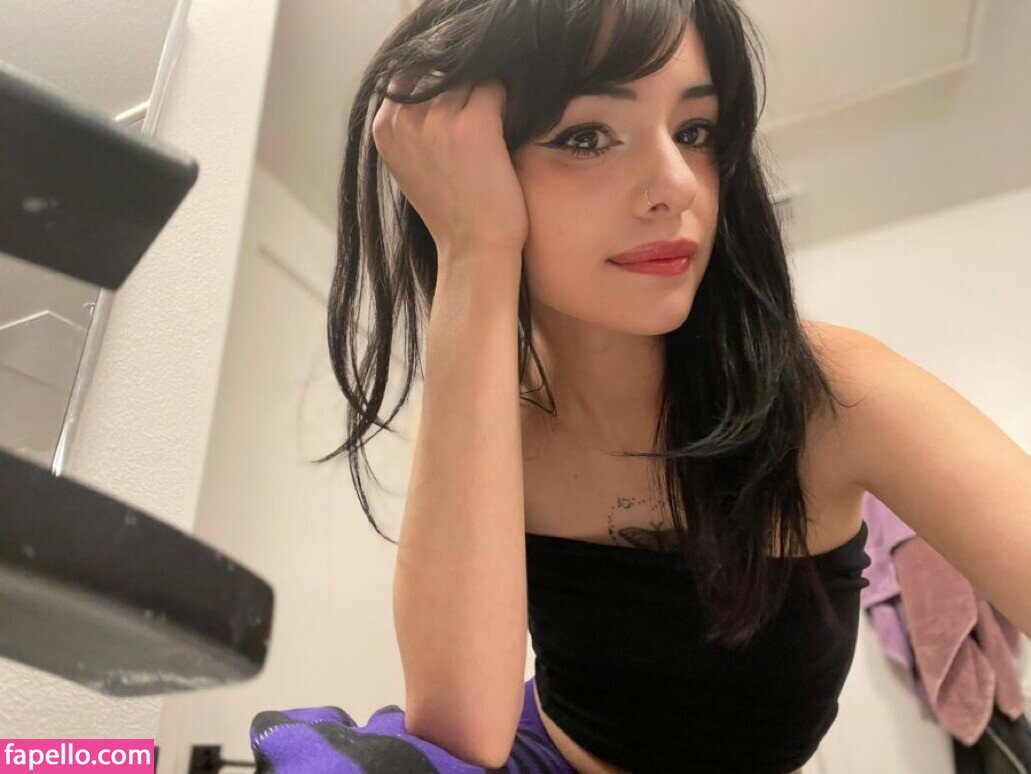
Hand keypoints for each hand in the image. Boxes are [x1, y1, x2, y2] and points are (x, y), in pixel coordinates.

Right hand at [371, 74, 528, 269]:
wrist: (474, 250)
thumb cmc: (450, 213)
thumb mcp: (410, 166)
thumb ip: (410, 127)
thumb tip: (427, 86)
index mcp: (384, 129)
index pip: (408, 76)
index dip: (435, 86)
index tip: (454, 112)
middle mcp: (406, 120)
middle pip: (441, 74)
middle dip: (462, 89)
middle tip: (479, 123)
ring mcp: (439, 120)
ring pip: (469, 79)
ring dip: (485, 98)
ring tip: (493, 133)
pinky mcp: (475, 124)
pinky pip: (495, 89)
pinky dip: (507, 105)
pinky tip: (508, 134)